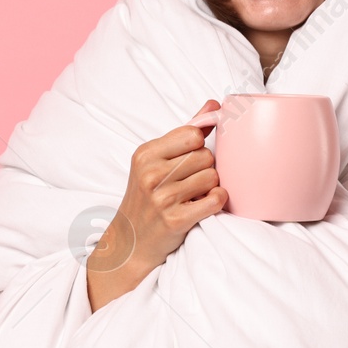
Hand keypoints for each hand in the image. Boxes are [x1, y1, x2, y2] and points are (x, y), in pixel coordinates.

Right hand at [86, 99, 226, 312]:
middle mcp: (150, 173)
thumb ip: (186, 131)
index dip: (200, 145)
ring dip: (210, 187)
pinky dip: (216, 202)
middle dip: (206, 168)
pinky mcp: (176, 219)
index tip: (192, 157)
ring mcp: (162, 198)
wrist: (131, 242)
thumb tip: (214, 105)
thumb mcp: (157, 160)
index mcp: (145, 153)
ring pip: (213, 177)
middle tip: (191, 182)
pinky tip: (202, 205)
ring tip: (193, 194)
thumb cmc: (147, 197)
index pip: (193, 133)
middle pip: (206, 155)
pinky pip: (216, 199)